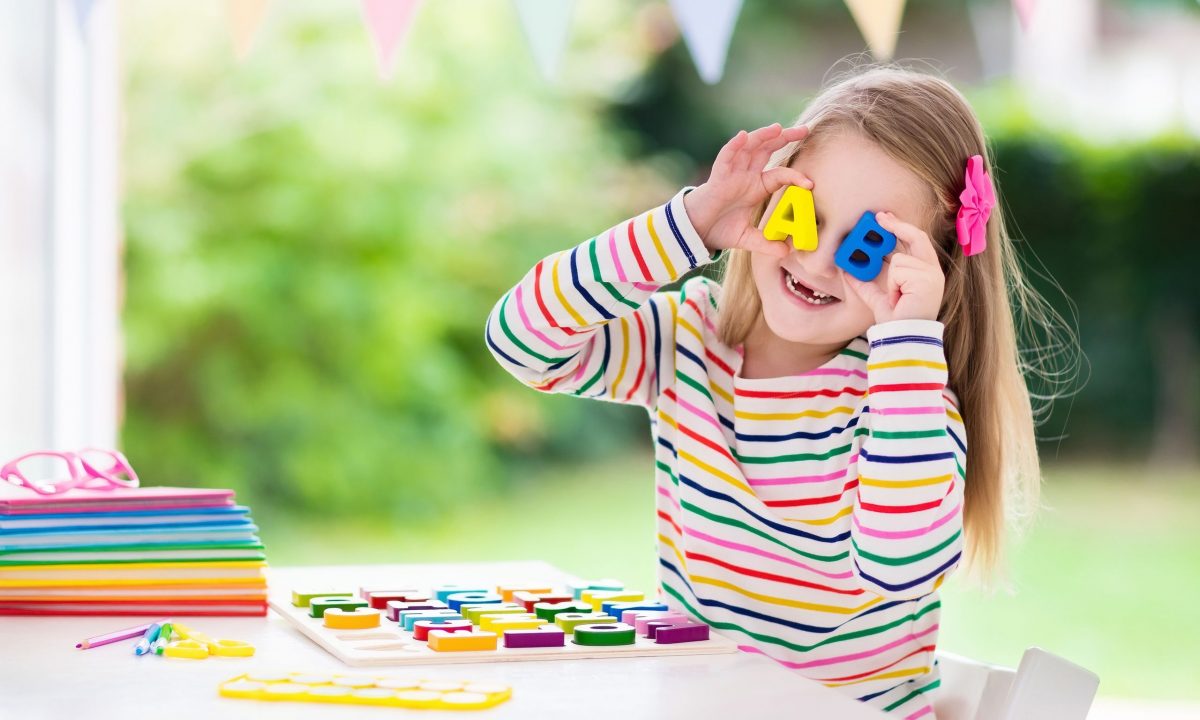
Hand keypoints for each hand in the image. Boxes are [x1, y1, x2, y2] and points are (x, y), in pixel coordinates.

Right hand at [684, 123, 812, 257]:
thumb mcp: (747, 238)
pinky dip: (733, 146)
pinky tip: (743, 136)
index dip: (796, 176)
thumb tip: (786, 251)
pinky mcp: (717, 178)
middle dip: (785, 138)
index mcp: (756, 186)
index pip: (780, 174)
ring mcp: (732, 174)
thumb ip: (766, 243)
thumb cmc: (719, 230)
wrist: (695, 233)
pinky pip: (725, 158)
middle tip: (804, 130)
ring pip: (749, 147)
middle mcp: (746, 175)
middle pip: (767, 149)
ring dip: (763, 136)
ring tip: (778, 129)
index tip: (810, 183)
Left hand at [843, 211, 944, 323]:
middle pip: (916, 237)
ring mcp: (932, 275)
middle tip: (878, 216)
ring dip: (891, 280)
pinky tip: (899, 299)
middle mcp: (933, 272)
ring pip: (898, 259)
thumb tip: (848, 271)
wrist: (903, 338)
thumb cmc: (895, 322)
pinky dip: (893, 285)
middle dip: (896, 225)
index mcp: (926, 274)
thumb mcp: (877, 299)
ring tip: (896, 298)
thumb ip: (865, 284)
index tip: (884, 218)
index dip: (901, 227)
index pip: (917, 241)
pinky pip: (898, 270)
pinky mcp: (927, 279)